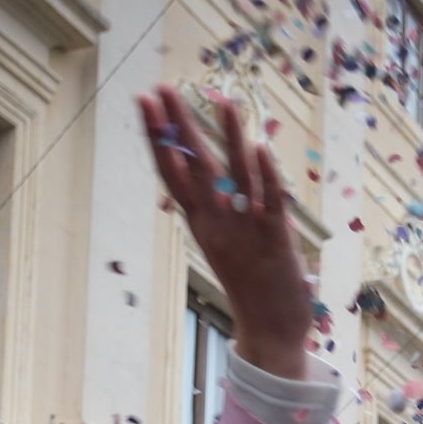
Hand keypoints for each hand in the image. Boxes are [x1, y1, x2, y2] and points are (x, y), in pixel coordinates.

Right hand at [140, 85, 313, 378]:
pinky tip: (260, 148)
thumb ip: (219, 210)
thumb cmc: (250, 287)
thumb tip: (213, 177)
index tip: (145, 102)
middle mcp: (219, 223)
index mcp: (202, 224)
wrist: (271, 335)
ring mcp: (247, 231)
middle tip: (160, 88)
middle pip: (194, 167)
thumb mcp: (225, 244)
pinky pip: (271, 202)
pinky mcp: (276, 241)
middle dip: (178, 126)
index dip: (159, 137)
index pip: (173, 172)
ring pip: (235, 176)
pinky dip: (266, 176)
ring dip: (228, 137)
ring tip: (222, 98)